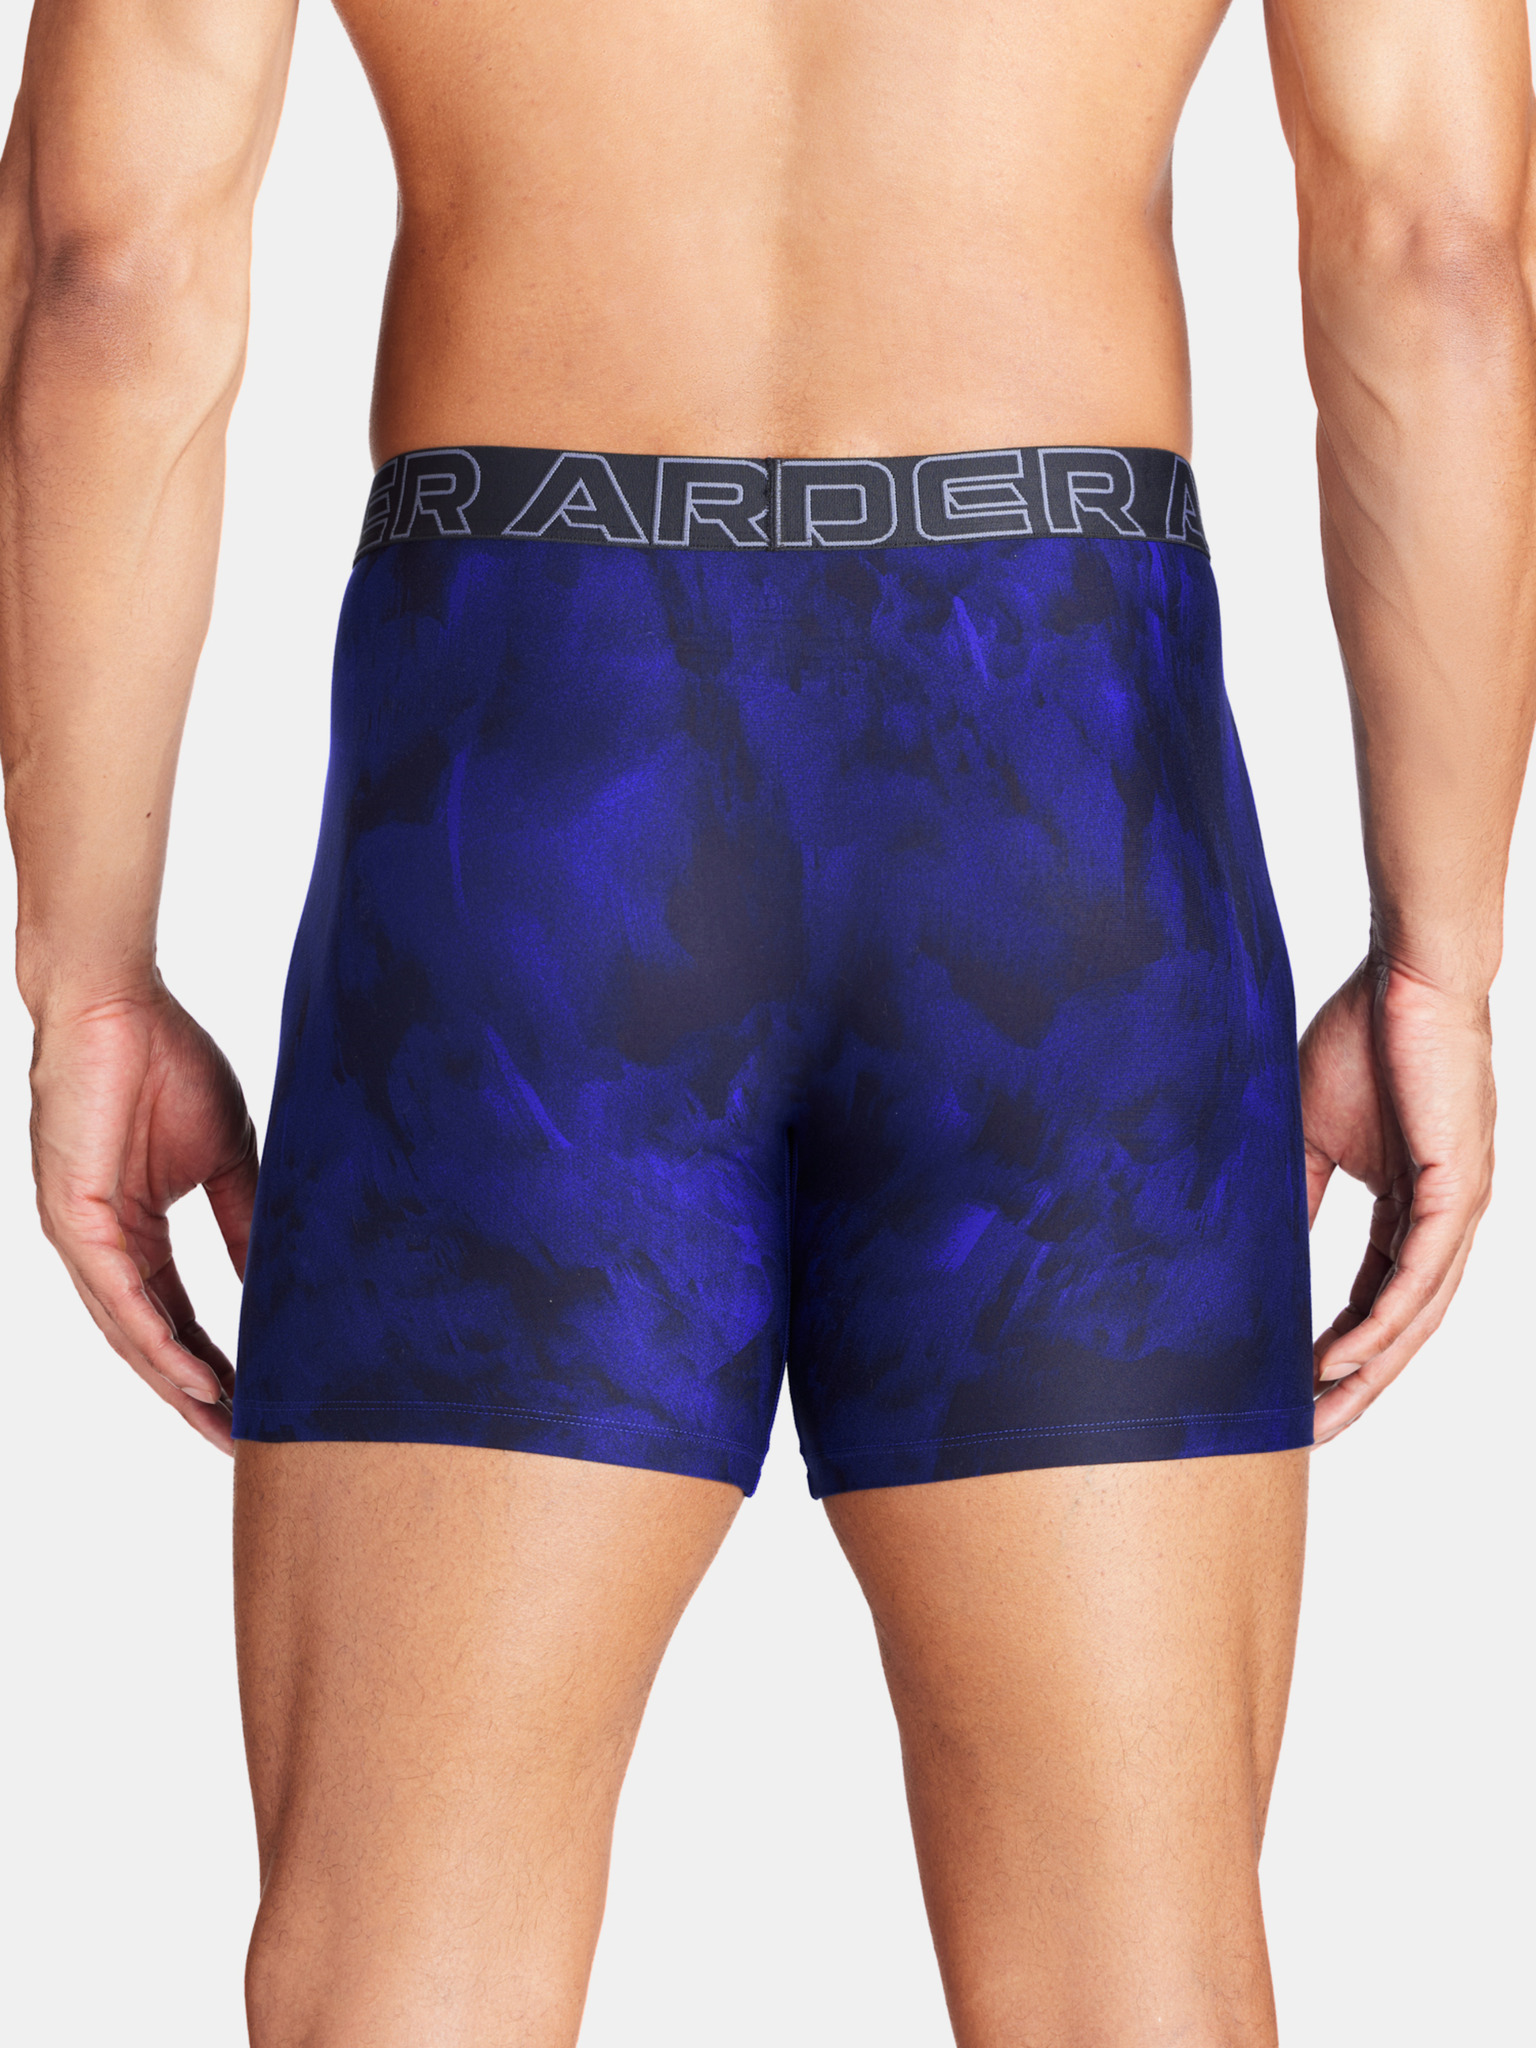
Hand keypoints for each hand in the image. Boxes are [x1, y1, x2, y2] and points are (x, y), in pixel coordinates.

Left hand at [28, 981, 257, 1451]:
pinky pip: (117, 1296)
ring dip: (177, 1385)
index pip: (176, 1317)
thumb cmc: (164, 1060)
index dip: (215, 1364)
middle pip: (149, 1342)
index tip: (260, 1404)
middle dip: (195, 1396)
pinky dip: (157, 1340)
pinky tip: (194, 1375)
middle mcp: (101, 1246)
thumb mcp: (228, 1156)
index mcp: (134, 1232)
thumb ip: (244, 1220)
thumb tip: (273, 1279)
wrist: (118, 1002)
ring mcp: (82, 1235)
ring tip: (226, 1425)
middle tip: (242, 1443)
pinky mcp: (73, 1217)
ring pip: (130, 1332)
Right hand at [1301, 956, 1494, 1443]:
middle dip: (1358, 1384)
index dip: (1340, 1349)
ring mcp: (1458, 1207)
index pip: (1378, 1296)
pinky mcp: (1458, 1187)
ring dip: (1371, 1369)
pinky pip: (1422, 1273)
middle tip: (1312, 1432)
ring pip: (1418, 1313)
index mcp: (1412, 1206)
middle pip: (1403, 1324)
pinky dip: (1385, 1320)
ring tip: (1324, 1409)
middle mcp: (1445, 1219)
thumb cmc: (1365, 1036)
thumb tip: (1263, 1249)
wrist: (1407, 978)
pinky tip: (1349, 1355)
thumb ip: (1299, 1196)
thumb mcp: (1312, 1134)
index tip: (1297, 1392)